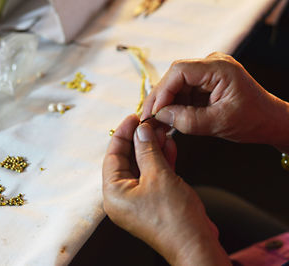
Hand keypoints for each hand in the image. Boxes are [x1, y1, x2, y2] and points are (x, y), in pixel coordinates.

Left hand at [103, 114, 229, 264]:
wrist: (196, 244)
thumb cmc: (174, 218)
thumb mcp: (159, 176)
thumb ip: (147, 150)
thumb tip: (141, 132)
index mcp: (113, 193)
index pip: (112, 156)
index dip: (123, 134)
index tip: (133, 118)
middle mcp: (122, 198)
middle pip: (127, 160)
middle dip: (140, 141)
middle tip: (150, 124)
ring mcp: (138, 201)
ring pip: (142, 167)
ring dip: (152, 149)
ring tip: (162, 132)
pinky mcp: (153, 202)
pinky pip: (152, 177)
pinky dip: (160, 162)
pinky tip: (168, 147)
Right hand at [141, 52, 288, 150]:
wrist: (268, 122)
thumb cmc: (252, 121)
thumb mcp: (218, 123)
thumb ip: (187, 120)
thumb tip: (160, 115)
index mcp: (219, 68)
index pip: (179, 71)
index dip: (162, 91)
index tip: (153, 111)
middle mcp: (211, 65)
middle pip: (174, 77)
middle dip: (159, 99)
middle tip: (147, 119)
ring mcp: (207, 73)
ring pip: (175, 85)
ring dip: (164, 104)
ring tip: (155, 122)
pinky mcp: (204, 83)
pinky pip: (182, 92)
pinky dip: (173, 106)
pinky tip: (166, 119)